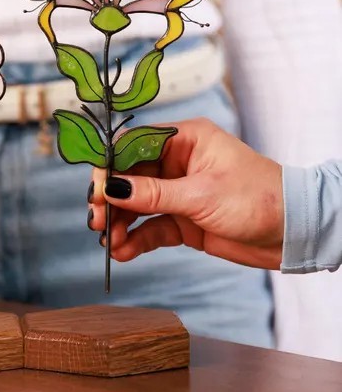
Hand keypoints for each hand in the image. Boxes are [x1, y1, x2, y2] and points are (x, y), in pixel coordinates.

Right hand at [88, 118, 283, 268]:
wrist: (296, 234)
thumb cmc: (260, 199)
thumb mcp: (201, 194)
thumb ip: (152, 194)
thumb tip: (110, 188)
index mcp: (185, 140)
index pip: (134, 144)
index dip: (110, 165)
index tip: (96, 188)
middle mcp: (178, 163)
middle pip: (130, 176)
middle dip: (111, 198)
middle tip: (96, 218)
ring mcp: (179, 192)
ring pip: (137, 204)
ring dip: (121, 222)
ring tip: (109, 241)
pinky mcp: (184, 220)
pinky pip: (151, 227)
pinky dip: (136, 240)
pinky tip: (123, 251)